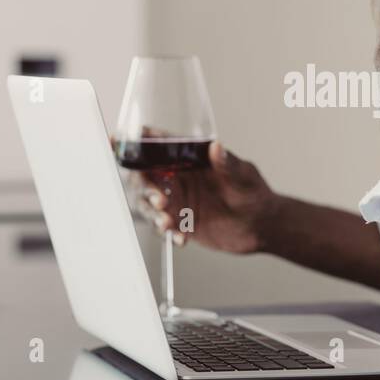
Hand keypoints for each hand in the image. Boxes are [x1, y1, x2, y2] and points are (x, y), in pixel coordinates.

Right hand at [129, 141, 276, 253]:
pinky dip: (169, 233)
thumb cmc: (254, 193)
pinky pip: (164, 227)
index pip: (159, 145)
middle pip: (145, 175)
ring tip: (167, 222)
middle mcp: (178, 177)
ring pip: (150, 203)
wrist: (261, 226)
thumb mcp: (244, 176)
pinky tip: (181, 239)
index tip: (119, 141)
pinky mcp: (180, 222)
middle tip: (159, 199)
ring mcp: (177, 200)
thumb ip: (228, 164)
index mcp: (189, 159)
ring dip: (153, 212)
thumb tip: (217, 147)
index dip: (138, 141)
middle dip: (145, 186)